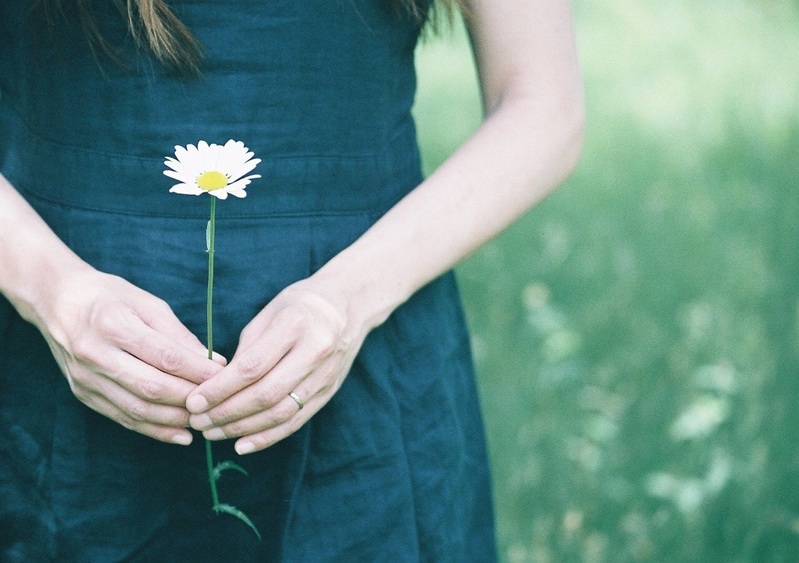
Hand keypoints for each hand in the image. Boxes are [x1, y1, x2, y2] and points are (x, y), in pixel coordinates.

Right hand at [35, 269, 224, 444]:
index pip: (164, 356)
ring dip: (175, 419)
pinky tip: (180, 433)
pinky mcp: (83, 395)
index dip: (197, 370)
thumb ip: (179, 335)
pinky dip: (154, 430)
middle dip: (190, 397)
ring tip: (204, 420)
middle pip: (151, 387)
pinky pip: (123, 418)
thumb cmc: (110, 297)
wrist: (57, 301)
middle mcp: (95, 355)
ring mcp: (86, 379)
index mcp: (113, 324)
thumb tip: (214, 363)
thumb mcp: (147, 303)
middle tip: (218, 400)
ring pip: (138, 409)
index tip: (224, 376)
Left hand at [186, 279, 364, 454]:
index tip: (194, 401)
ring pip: (280, 412)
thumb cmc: (300, 305)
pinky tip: (243, 444)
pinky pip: (296, 421)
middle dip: (227, 412)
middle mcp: (315, 352)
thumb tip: (218, 386)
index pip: (252, 367)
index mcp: (296, 325)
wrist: (348, 307)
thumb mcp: (269, 313)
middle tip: (198, 421)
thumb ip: (247, 349)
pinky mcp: (329, 391)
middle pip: (266, 394)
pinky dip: (268, 436)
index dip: (220, 389)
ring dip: (243, 428)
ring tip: (214, 433)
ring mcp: (325, 375)